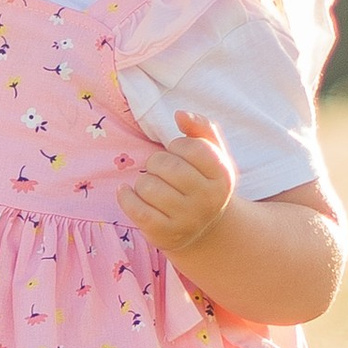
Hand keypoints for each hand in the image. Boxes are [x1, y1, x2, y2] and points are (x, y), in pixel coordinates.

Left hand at [118, 109, 235, 254]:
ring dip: (143, 180)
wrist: (205, 229)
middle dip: (157, 161)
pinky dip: (126, 196)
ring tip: (152, 186)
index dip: (178, 145)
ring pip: (148, 185)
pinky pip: (136, 209)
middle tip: (161, 170)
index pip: (192, 147)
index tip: (178, 152)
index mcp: (222, 175)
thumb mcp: (212, 153)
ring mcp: (187, 219)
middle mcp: (208, 199)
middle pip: (167, 165)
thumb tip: (180, 114)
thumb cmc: (203, 181)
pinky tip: (127, 192)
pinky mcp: (165, 234)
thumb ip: (201, 127)